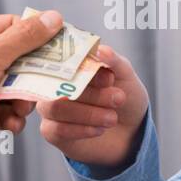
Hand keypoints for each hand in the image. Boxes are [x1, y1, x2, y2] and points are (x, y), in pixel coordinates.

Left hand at [0, 11, 62, 171]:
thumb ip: (24, 37)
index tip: (60, 47)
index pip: (13, 26)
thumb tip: (52, 18)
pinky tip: (11, 122)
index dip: (37, 37)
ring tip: (20, 108)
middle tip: (46, 82)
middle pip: (19, 59)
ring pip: (16, 87)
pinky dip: (12, 117)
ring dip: (23, 100)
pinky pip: (7, 110)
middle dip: (32, 75)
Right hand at [36, 45, 149, 169]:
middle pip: (58, 84)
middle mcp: (54, 82)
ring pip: (55, 108)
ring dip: (87, 114)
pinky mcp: (51, 131)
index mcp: (68, 63)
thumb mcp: (125, 75)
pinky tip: (99, 129)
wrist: (131, 129)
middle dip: (92, 94)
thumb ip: (113, 61)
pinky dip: (81, 129)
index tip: (109, 78)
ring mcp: (49, 106)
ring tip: (112, 118)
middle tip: (118, 98)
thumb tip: (100, 49)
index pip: (62, 58)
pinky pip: (56, 129)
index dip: (84, 68)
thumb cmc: (124, 96)